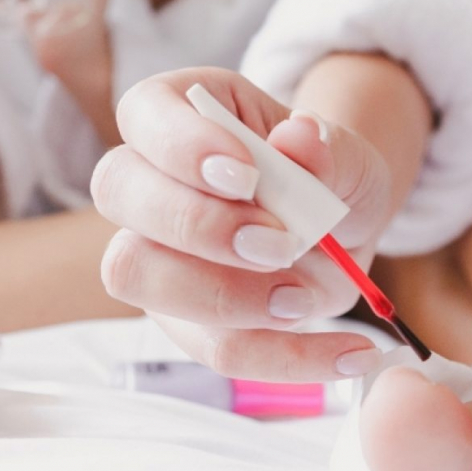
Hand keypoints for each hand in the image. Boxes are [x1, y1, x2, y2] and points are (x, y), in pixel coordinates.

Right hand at [92, 67, 392, 381]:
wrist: (345, 225)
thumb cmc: (328, 174)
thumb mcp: (348, 155)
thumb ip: (329, 149)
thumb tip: (301, 136)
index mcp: (183, 113)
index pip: (145, 111)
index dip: (182, 143)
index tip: (245, 173)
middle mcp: (150, 181)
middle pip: (120, 192)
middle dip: (198, 224)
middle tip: (278, 243)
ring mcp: (155, 255)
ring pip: (140, 276)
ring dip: (225, 298)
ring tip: (304, 299)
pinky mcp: (186, 321)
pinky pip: (216, 348)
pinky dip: (289, 358)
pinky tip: (351, 351)